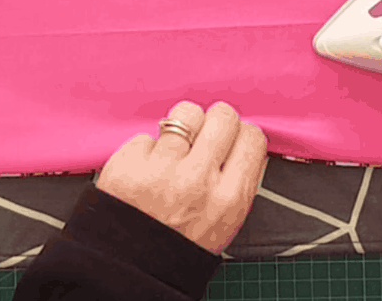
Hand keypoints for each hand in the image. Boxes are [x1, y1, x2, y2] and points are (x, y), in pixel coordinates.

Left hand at [95, 100, 267, 253]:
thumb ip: (238, 182)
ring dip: (180, 127)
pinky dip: (146, 150)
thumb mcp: (224, 222)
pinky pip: (146, 136)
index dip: (241, 135)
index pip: (252, 137)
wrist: (130, 267)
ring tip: (173, 148)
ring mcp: (162, 169)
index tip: (231, 140)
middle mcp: (198, 180)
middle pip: (223, 116)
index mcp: (229, 198)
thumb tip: (241, 141)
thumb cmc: (179, 242)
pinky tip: (144, 170)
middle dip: (214, 121)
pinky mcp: (128, 164)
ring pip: (185, 114)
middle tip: (203, 137)